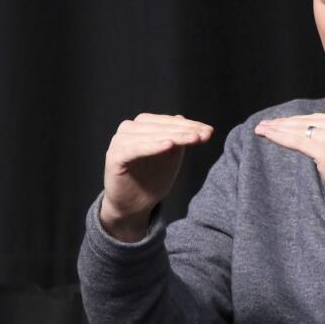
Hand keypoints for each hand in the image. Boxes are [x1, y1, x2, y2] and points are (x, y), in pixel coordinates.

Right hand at [101, 113, 213, 241]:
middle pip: (161, 127)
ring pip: (151, 135)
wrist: (133, 205)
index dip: (190, 125)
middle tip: (205, 135)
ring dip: (174, 136)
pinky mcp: (114, 157)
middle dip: (185, 130)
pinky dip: (152, 146)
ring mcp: (119, 142)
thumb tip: (184, 118)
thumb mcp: (171, 157)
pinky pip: (135, 149)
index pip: (169, 122)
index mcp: (142, 126)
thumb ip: (179, 139)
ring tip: (194, 139)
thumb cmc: (152, 179)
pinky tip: (168, 145)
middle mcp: (128, 130)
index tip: (210, 130)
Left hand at [254, 101, 324, 240]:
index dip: (298, 120)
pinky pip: (298, 142)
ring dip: (278, 129)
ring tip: (261, 129)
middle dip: (284, 123)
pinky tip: (267, 135)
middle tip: (264, 124)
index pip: (321, 117)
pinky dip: (280, 138)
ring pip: (301, 130)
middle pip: (310, 122)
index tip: (280, 122)